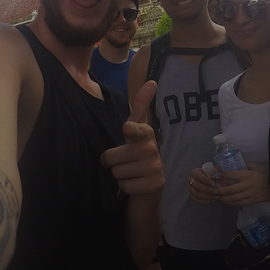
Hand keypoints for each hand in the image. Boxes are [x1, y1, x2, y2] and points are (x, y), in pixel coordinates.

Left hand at [100, 80, 164, 194]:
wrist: (149, 186)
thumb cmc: (136, 154)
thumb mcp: (134, 130)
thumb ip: (139, 107)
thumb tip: (152, 81)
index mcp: (147, 132)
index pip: (138, 129)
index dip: (131, 130)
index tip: (127, 128)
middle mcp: (154, 148)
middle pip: (114, 157)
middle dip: (112, 162)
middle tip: (121, 162)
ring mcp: (157, 167)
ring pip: (118, 172)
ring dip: (119, 175)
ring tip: (129, 173)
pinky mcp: (156, 184)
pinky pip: (125, 186)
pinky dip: (125, 187)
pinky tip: (134, 184)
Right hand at [187, 165, 220, 204]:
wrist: (207, 182)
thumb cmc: (210, 175)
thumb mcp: (213, 171)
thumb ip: (216, 170)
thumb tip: (218, 169)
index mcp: (194, 172)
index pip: (197, 175)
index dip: (205, 180)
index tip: (214, 184)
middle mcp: (190, 180)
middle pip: (197, 186)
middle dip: (208, 189)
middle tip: (217, 192)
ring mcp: (190, 189)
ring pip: (197, 194)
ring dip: (207, 196)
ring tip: (216, 197)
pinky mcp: (192, 196)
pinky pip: (197, 200)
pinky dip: (205, 201)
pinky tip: (212, 201)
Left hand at [217, 162, 269, 206]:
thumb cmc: (266, 174)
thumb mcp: (256, 166)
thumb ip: (246, 165)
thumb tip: (235, 164)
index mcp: (246, 175)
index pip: (231, 175)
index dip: (223, 175)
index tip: (218, 176)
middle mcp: (246, 185)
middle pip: (230, 190)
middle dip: (220, 191)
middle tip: (214, 191)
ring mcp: (249, 194)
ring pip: (233, 198)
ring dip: (224, 199)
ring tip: (218, 198)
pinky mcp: (252, 201)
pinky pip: (240, 203)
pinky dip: (232, 203)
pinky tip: (227, 202)